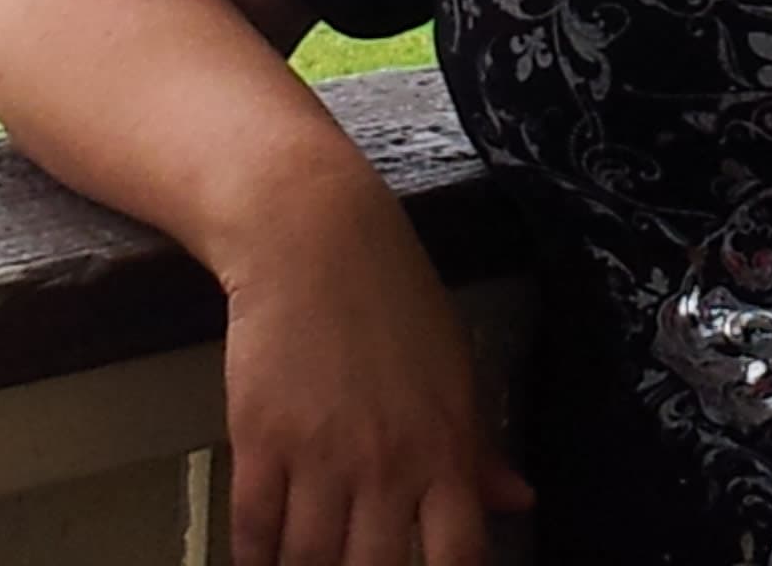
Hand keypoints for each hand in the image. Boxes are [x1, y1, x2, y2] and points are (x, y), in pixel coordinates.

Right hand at [214, 157, 536, 565]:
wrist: (314, 237)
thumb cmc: (392, 295)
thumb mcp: (453, 366)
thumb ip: (479, 447)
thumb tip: (518, 499)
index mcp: (445, 446)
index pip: (458, 556)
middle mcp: (387, 463)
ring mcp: (321, 455)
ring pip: (308, 562)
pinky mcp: (260, 440)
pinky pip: (254, 529)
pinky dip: (253, 556)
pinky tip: (258, 559)